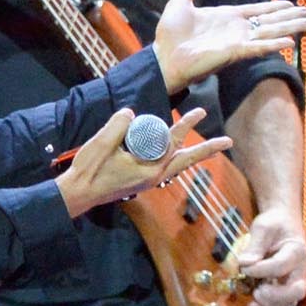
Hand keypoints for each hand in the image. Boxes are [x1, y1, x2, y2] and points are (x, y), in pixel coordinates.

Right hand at [55, 108, 224, 218]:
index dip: (186, 126)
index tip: (198, 112)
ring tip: (211, 147)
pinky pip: (166, 167)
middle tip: (227, 141)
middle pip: (186, 159)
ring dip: (193, 154)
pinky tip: (178, 153)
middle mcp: (154, 176)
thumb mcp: (101, 144)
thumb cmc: (89, 171)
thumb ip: (117, 126)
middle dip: (207, 148)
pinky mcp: (143, 180)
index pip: (174, 143)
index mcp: (150, 169)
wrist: (78, 193)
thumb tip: (132, 113)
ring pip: (178, 164)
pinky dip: (176, 158)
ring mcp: (149, 180)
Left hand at [153, 0, 305, 92]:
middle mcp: (237, 29)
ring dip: (290, 27)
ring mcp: (238, 41)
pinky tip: (289, 42)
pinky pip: (258, 47)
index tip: (290, 4)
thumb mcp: (179, 7)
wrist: (165, 57)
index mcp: (227, 17)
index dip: (274, 7)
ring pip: (270, 32)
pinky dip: (273, 44)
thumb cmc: (171, 36)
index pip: (257, 11)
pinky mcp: (235, 52)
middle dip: (290, 17)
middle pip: (270, 21)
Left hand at [224, 203, 305, 305]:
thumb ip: (255, 245)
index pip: (281, 265)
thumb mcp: (263, 227)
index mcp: (297, 250)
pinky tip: (252, 305)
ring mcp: (294, 280)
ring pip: (289, 301)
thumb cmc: (274, 223)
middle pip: (297, 291)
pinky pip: (280, 303)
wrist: (282, 224)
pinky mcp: (285, 287)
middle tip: (258, 291)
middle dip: (276, 295)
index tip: (243, 266)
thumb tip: (243, 263)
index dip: (260, 269)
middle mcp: (300, 269)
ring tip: (253, 297)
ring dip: (270, 304)